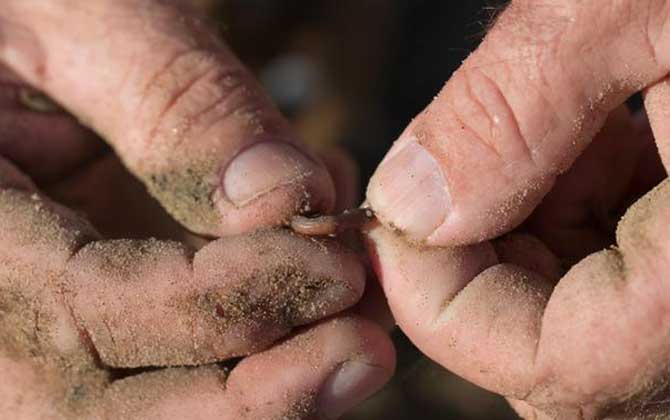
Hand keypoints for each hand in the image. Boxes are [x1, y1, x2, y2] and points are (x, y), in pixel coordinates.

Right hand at [0, 1, 393, 417]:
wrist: (12, 24)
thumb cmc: (22, 0)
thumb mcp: (77, 14)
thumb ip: (173, 99)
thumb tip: (285, 195)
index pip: (83, 314)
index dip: (226, 305)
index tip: (338, 273)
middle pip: (112, 411)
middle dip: (252, 397)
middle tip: (364, 353)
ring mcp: (47, 311)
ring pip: (148, 401)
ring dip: (269, 377)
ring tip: (360, 317)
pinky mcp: (102, 297)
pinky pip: (176, 352)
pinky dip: (261, 330)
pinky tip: (318, 266)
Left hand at [366, 2, 669, 417]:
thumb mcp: (630, 0)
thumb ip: (511, 108)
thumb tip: (408, 204)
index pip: (550, 367)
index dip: (442, 302)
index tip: (399, 216)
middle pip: (553, 355)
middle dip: (482, 260)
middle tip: (489, 153)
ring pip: (577, 325)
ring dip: (530, 234)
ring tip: (570, 127)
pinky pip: (616, 285)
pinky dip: (576, 221)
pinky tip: (601, 140)